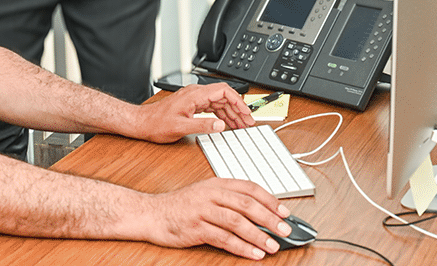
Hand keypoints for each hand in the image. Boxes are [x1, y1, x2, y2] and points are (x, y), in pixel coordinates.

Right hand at [134, 178, 291, 259]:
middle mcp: (211, 194)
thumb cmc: (179, 206)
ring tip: (272, 246)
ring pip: (237, 222)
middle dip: (269, 218)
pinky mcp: (195, 228)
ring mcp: (202, 210)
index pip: (249, 188)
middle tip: (285, 230)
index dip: (270, 200)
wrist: (151, 213)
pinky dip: (241, 247)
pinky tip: (253, 253)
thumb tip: (258, 213)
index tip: (285, 211)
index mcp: (216, 183)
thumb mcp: (205, 194)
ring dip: (258, 235)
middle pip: (247, 204)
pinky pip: (223, 238)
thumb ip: (229, 199)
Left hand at [135, 83, 255, 143]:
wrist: (142, 122)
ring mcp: (194, 99)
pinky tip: (227, 123)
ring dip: (231, 113)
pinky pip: (212, 107)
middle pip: (224, 96)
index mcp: (194, 95)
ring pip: (219, 102)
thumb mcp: (180, 127)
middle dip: (238, 109)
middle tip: (248, 122)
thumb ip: (202, 125)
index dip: (238, 101)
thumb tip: (221, 125)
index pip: (223, 91)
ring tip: (241, 125)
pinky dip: (221, 114)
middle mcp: (195, 94)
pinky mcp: (192, 105)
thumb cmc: (156, 123)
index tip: (245, 112)